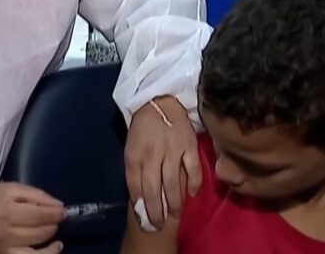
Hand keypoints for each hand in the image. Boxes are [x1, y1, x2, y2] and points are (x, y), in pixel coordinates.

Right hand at [0, 183, 64, 253]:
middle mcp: (5, 233)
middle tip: (55, 220)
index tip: (63, 211)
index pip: (40, 214)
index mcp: (6, 210)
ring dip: (52, 245)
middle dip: (53, 225)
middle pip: (40, 232)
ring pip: (37, 253)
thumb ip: (36, 195)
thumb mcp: (10, 188)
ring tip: (55, 238)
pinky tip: (49, 249)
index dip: (56, 213)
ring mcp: (3, 249)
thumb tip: (58, 206)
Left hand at [124, 96, 200, 228]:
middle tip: (159, 224)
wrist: (161, 100)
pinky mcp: (189, 145)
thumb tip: (140, 197)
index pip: (135, 185)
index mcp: (135, 153)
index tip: (144, 218)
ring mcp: (172, 150)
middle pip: (152, 188)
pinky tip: (192, 194)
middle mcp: (152, 153)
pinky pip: (193, 169)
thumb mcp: (131, 147)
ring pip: (172, 182)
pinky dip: (193, 184)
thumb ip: (134, 170)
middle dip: (156, 210)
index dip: (140, 204)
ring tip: (174, 215)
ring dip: (173, 202)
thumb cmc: (144, 127)